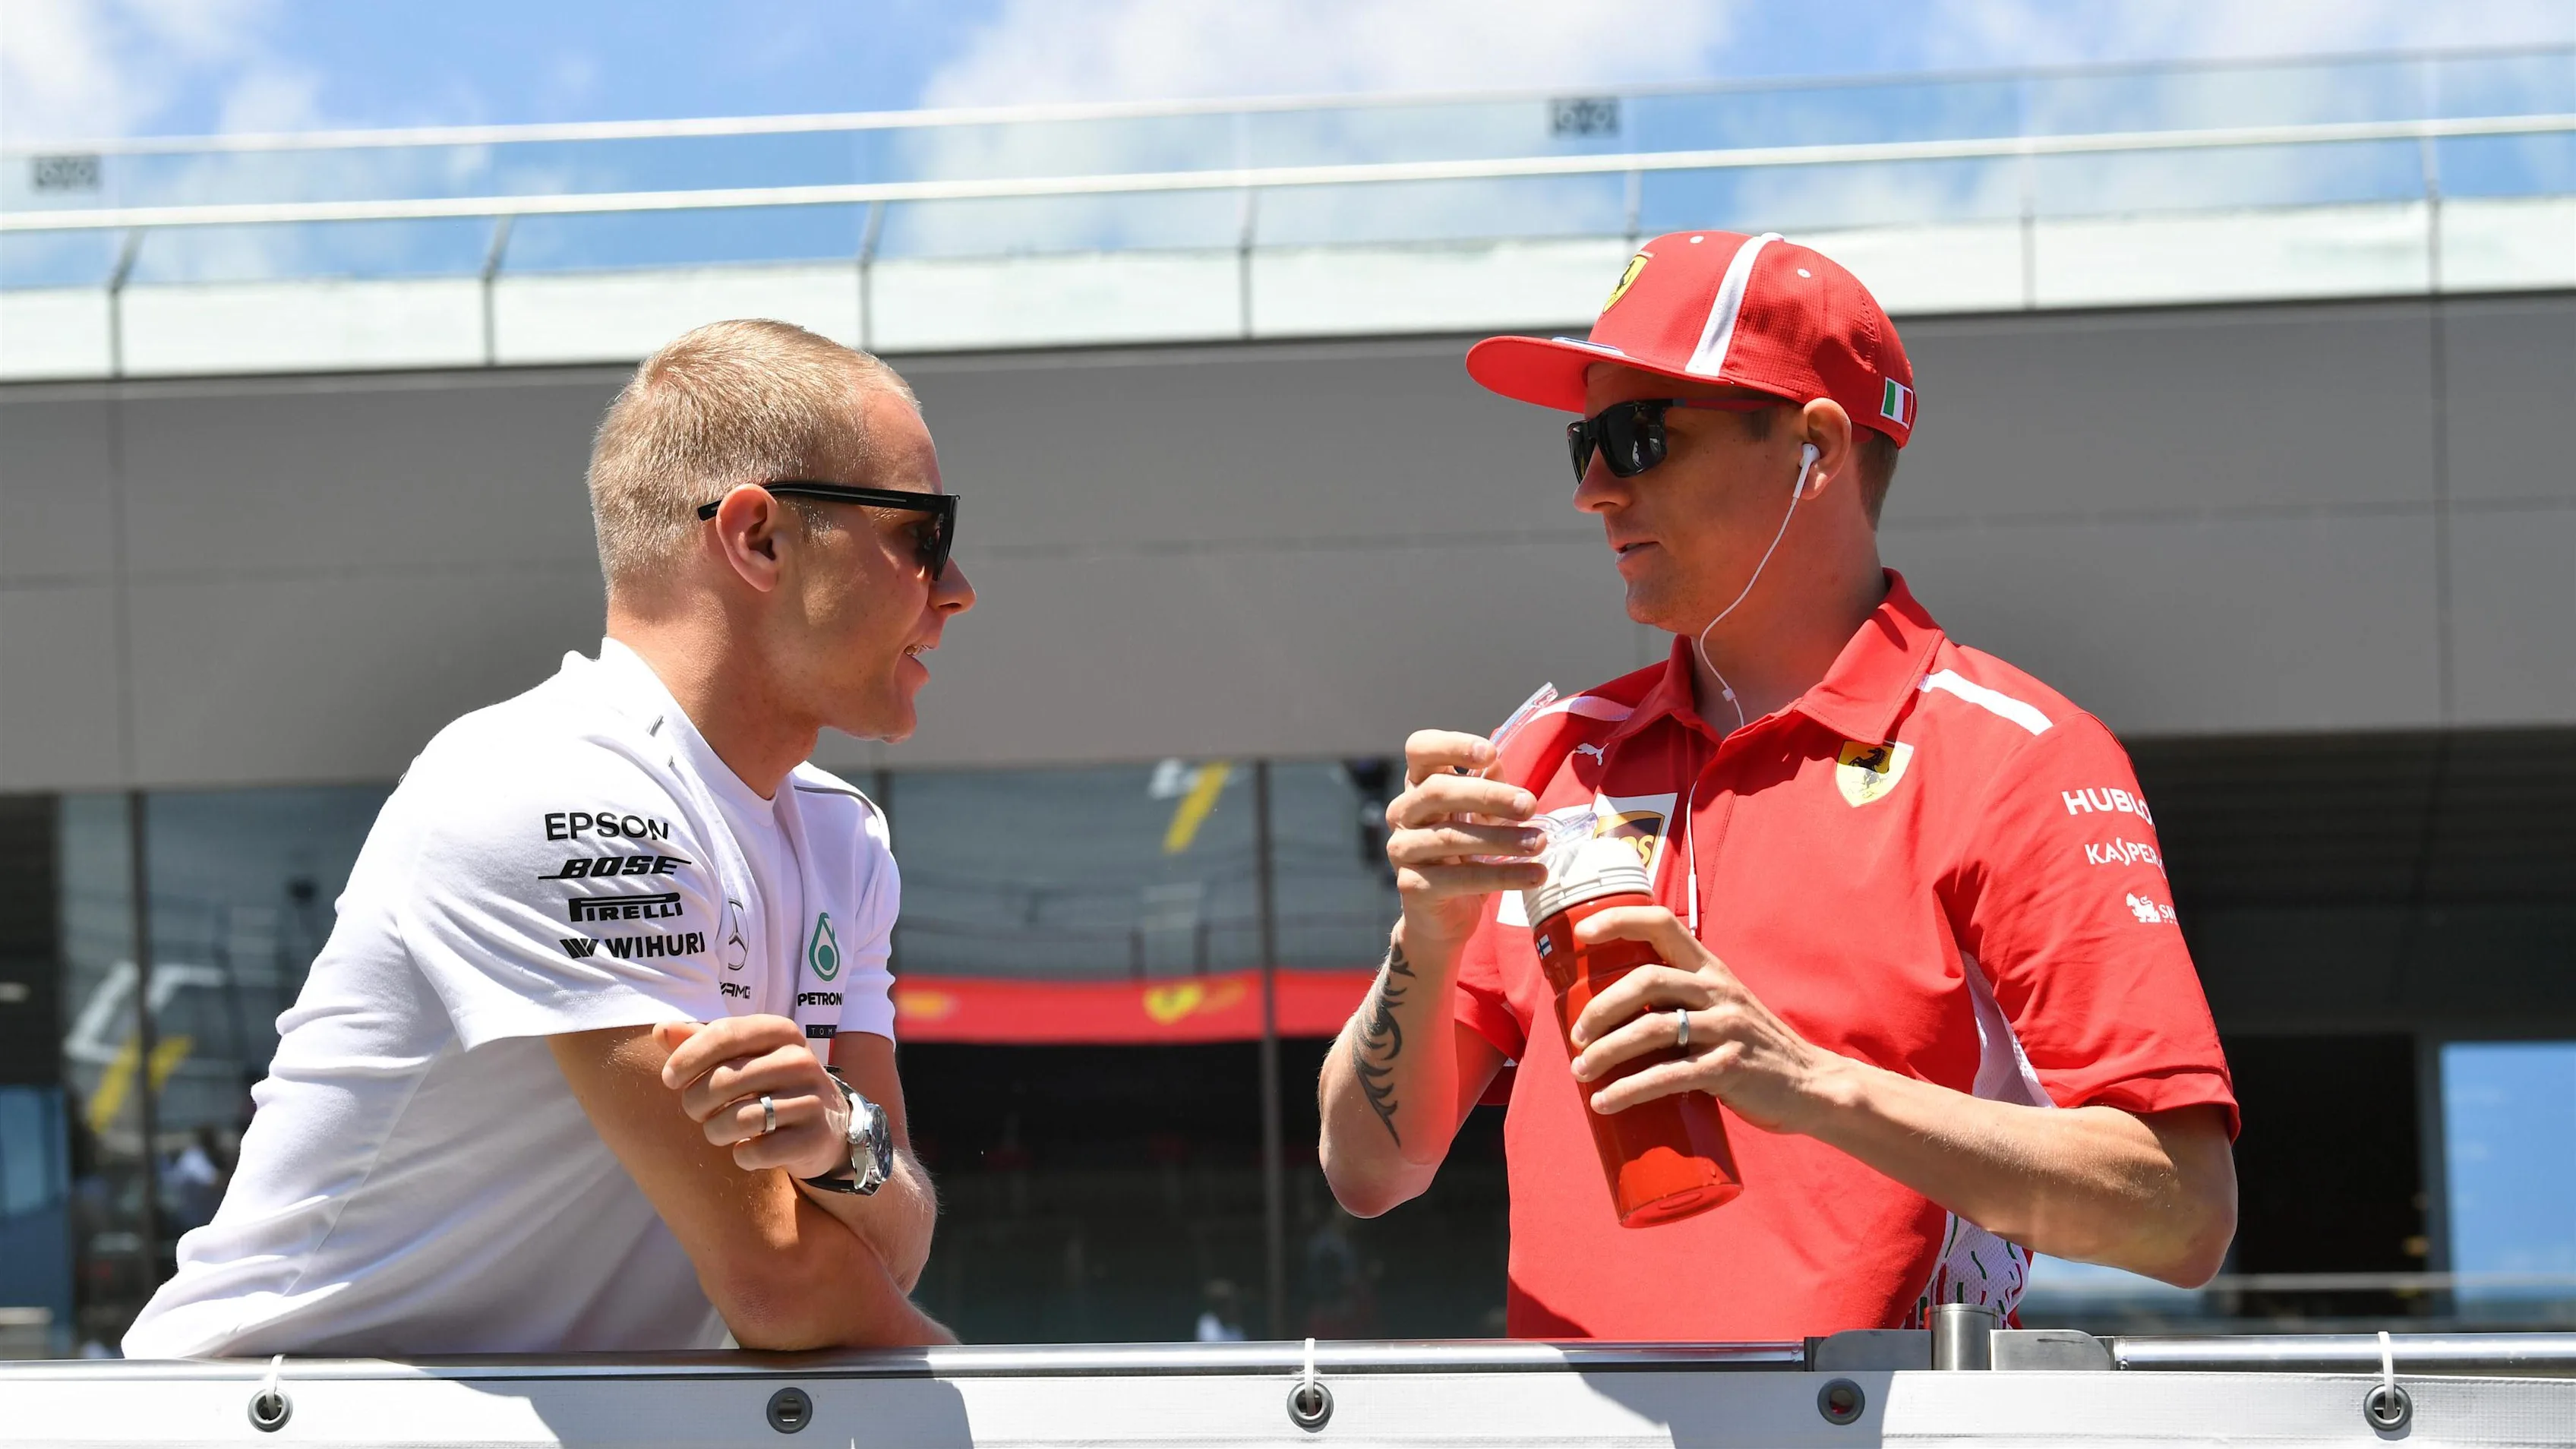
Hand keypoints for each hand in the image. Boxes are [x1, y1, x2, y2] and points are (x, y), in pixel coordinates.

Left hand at [656, 1017, 851, 1179]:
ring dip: (715, 1131)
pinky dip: (742, 1155)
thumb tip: (660, 1030)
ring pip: (738, 1119)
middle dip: (696, 1103)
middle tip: (697, 1111)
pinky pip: (757, 1152)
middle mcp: (800, 1060)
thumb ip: (702, 1041)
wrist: (827, 1125)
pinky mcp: (813, 1138)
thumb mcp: (743, 1055)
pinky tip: (746, 1148)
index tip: (670, 1079)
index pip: (724, 1033)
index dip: (687, 1058)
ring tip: (718, 1130)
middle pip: (723, 1081)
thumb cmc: (769, 1084)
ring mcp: (811, 1099)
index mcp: (780, 1031)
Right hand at [1384, 730, 1548, 952]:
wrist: (1444, 916)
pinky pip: (1460, 879)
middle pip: (1438, 791)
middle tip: (1530, 805)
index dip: (1451, 745)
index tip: (1490, 754)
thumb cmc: (1465, 856)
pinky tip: (1534, 875)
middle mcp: (1403, 813)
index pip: (1420, 750)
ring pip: (1451, 837)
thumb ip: (1488, 789)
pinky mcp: (1412, 886)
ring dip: (1502, 839)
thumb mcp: (1480, 817)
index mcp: (1418, 786)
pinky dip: (1502, 876)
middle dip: (1488, 796)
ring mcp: (1403, 850)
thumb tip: (1496, 764)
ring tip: (1540, 843)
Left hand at [1562, 906, 1844, 1134]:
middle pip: (1646, 980)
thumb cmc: (1755, 1046)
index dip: (1620, 920)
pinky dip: (1629, 1090)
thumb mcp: (1724, 1006)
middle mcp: (1717, 992)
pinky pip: (1668, 1076)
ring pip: (1652, 1028)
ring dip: (1606, 1051)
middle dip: (1601, 1007)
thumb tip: (1615, 1012)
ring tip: (1582, 1070)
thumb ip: (1683, 999)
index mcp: (1711, 970)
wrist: (1812, 1085)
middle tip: (1577, 1035)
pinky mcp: (1728, 1069)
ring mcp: (1725, 1029)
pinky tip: (1605, 1101)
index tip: (1583, 933)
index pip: (1663, 925)